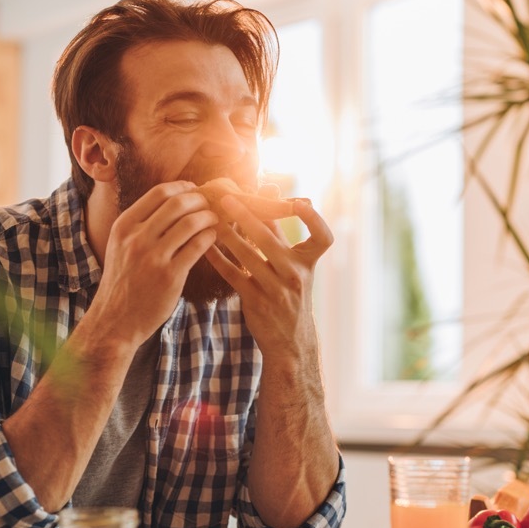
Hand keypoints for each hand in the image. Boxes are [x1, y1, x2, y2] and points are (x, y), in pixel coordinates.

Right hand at [90, 181, 217, 347]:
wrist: (115, 320)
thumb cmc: (124, 281)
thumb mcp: (121, 246)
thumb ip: (141, 224)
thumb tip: (173, 200)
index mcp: (124, 226)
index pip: (158, 192)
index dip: (182, 187)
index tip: (195, 190)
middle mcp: (136, 238)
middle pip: (177, 203)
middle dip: (199, 199)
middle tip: (210, 204)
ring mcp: (153, 257)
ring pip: (190, 222)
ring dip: (208, 217)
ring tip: (215, 220)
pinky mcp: (170, 276)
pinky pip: (197, 246)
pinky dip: (210, 237)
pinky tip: (212, 237)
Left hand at [203, 192, 332, 355]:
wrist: (290, 341)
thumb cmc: (289, 293)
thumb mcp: (293, 265)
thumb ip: (280, 228)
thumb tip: (270, 186)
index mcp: (308, 263)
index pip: (323, 238)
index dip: (314, 219)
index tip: (300, 201)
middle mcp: (295, 275)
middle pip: (271, 240)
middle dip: (248, 216)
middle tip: (227, 199)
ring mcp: (276, 289)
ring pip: (248, 256)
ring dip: (227, 235)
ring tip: (211, 219)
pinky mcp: (256, 302)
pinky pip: (233, 275)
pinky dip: (218, 259)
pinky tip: (206, 246)